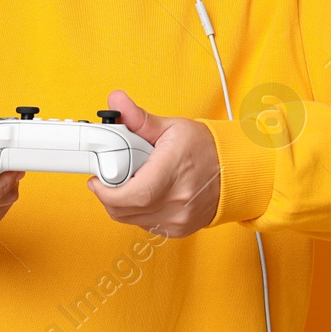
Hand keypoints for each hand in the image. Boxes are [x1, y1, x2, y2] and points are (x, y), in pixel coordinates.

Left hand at [87, 90, 220, 237]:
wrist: (233, 172)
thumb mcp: (172, 127)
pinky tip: (145, 194)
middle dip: (108, 195)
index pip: (129, 194)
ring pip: (130, 220)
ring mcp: (177, 219)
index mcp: (172, 173)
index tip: (97, 178)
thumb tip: (116, 101)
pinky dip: (137, 211)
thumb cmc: (206, 149)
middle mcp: (176, 202)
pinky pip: (144, 224)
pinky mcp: (177, 230)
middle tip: (108, 177)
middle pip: (124, 210)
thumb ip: (139, 119)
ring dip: (121, 203)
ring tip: (130, 182)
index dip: (105, 190)